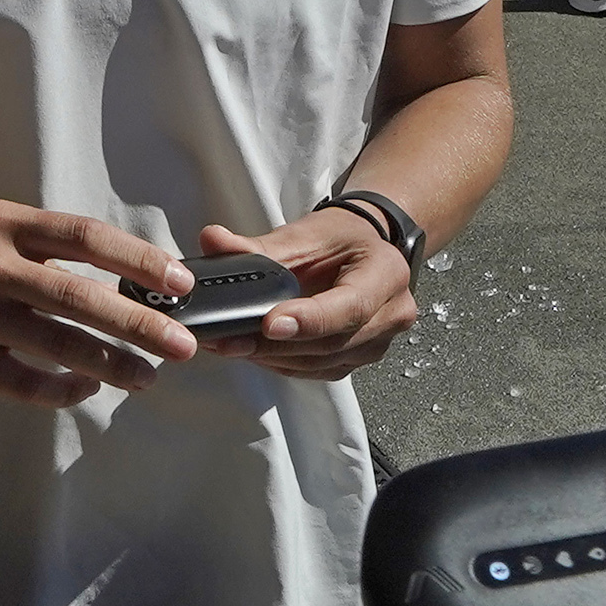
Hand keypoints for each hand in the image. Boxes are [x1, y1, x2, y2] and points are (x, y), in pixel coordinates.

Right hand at [0, 199, 198, 407]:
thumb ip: (40, 246)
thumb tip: (115, 278)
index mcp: (3, 223)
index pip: (86, 238)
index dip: (138, 261)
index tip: (179, 282)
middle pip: (80, 296)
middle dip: (141, 323)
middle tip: (183, 344)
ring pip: (57, 344)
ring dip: (112, 364)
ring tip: (147, 377)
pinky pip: (20, 381)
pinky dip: (60, 390)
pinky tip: (84, 390)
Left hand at [196, 211, 417, 377]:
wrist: (363, 250)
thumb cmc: (341, 241)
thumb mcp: (304, 234)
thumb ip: (258, 246)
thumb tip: (214, 242)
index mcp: (386, 273)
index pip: (350, 306)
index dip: (309, 320)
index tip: (269, 323)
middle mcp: (392, 313)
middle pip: (331, 342)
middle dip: (276, 344)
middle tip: (230, 338)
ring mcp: (378, 342)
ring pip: (321, 362)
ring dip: (272, 357)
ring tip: (231, 344)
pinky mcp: (357, 359)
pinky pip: (317, 371)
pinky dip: (282, 363)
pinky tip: (254, 351)